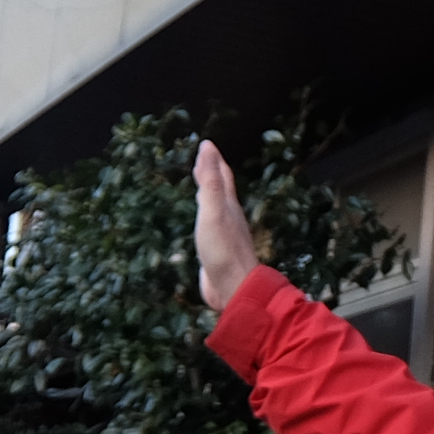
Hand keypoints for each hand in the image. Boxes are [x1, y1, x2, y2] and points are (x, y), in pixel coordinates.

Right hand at [193, 141, 260, 310]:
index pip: (223, 176)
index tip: (206, 144)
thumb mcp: (212, 211)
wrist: (234, 288)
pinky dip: (204, 218)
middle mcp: (229, 217)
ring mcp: (224, 235)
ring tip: (200, 189)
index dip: (214, 160)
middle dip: (212, 175)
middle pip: (221, 191)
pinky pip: (210, 228)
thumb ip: (210, 181)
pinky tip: (201, 224)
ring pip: (216, 209)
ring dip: (208, 196)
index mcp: (229, 206)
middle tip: (201, 162)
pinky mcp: (217, 252)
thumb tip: (208, 146)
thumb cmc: (223, 250)